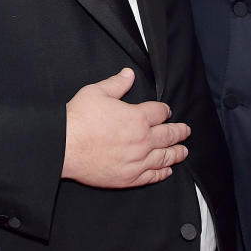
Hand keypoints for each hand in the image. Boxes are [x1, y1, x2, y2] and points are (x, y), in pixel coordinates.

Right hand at [61, 68, 189, 187]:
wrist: (64, 147)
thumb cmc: (78, 119)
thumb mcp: (96, 92)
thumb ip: (116, 83)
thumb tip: (128, 74)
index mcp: (137, 117)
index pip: (160, 112)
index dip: (164, 110)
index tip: (166, 111)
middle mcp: (143, 140)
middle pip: (169, 135)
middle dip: (179, 132)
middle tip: (186, 131)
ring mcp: (137, 161)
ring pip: (165, 157)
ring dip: (176, 153)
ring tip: (183, 151)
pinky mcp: (129, 177)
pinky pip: (152, 176)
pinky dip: (162, 173)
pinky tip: (166, 171)